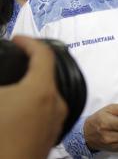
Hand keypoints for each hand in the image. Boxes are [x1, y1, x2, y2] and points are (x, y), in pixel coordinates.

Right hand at [0, 36, 67, 158]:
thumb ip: (0, 80)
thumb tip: (4, 82)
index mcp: (42, 89)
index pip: (43, 53)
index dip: (29, 42)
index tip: (17, 39)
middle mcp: (56, 102)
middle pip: (46, 73)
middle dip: (29, 65)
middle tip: (15, 60)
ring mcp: (56, 120)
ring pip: (46, 93)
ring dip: (30, 86)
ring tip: (13, 86)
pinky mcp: (52, 134)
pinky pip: (45, 110)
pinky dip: (32, 103)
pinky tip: (16, 108)